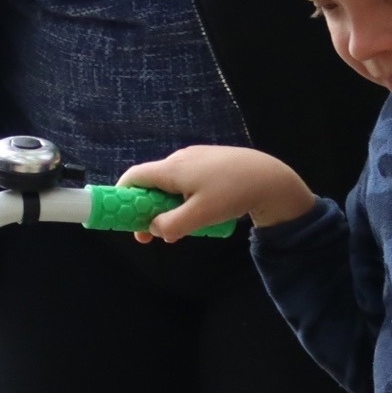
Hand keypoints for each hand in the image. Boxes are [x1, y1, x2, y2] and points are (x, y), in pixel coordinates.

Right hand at [118, 146, 314, 239]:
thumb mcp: (199, 216)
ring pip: (169, 183)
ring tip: (179, 228)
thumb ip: (171, 225)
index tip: (122, 218)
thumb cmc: (232, 194)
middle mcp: (180, 159)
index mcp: (172, 169)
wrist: (270, 177)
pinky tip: (198, 213)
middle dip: (145, 209)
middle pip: (150, 182)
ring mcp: (195, 158)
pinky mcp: (210, 161)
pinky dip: (182, 197)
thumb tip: (153, 229)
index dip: (121, 196)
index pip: (133, 176)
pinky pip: (186, 180)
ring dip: (165, 206)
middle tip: (150, 234)